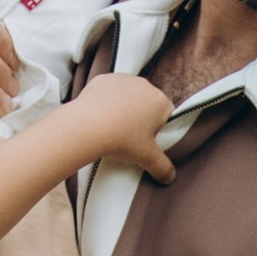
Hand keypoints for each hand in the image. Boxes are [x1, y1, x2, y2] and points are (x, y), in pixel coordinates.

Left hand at [57, 68, 176, 181]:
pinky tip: (100, 116)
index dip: (159, 130)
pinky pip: (109, 91)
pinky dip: (106, 101)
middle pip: (147, 104)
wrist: (86, 127)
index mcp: (160, 102)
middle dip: (142, 118)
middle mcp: (144, 85)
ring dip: (124, 108)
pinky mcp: (103, 79)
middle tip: (130, 137)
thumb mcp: (146, 158)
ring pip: (128, 95)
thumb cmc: (121, 140)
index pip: (167, 116)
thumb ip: (162, 167)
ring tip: (112, 127)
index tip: (148, 141)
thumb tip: (170, 176)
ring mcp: (122, 79)